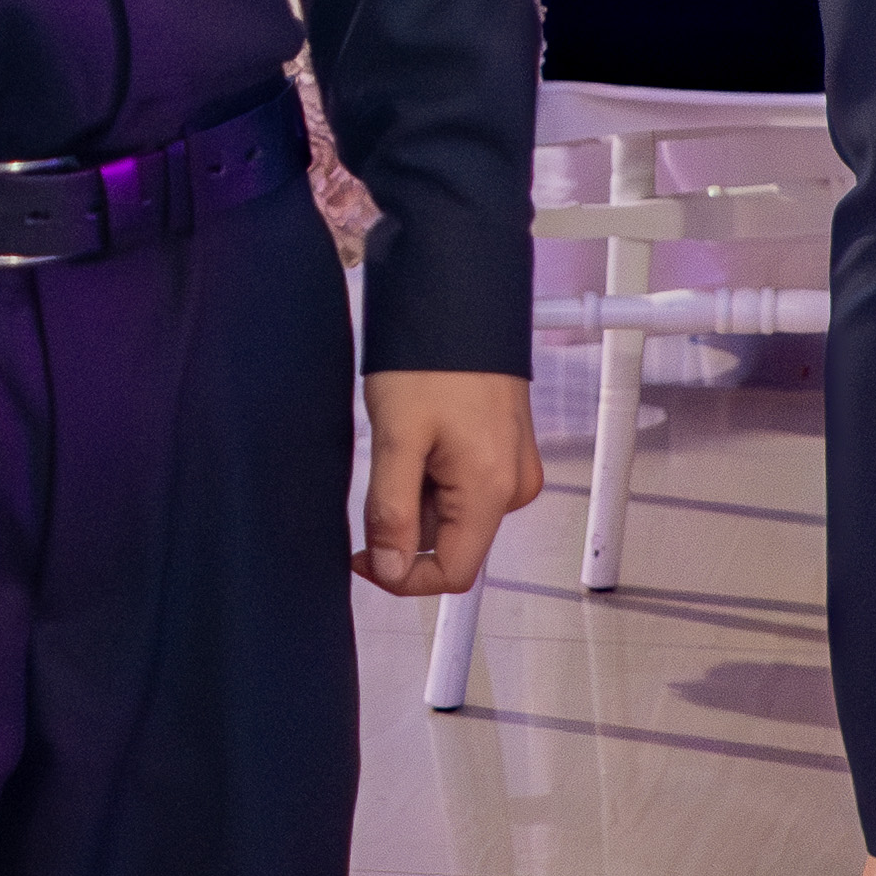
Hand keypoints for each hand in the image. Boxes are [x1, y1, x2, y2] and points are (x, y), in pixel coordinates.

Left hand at [356, 371, 544, 598]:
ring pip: (453, 512)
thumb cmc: (433, 357)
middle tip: (382, 466)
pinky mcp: (506, 450)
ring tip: (403, 438)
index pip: (452, 572)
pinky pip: (464, 485)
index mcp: (492, 489)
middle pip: (450, 541)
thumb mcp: (396, 438)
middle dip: (405, 522)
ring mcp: (513, 467)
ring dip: (417, 494)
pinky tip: (420, 433)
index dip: (401, 576)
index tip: (362, 555)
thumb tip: (390, 567)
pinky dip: (432, 473)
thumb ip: (392, 511)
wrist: (461, 299)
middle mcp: (513, 485)